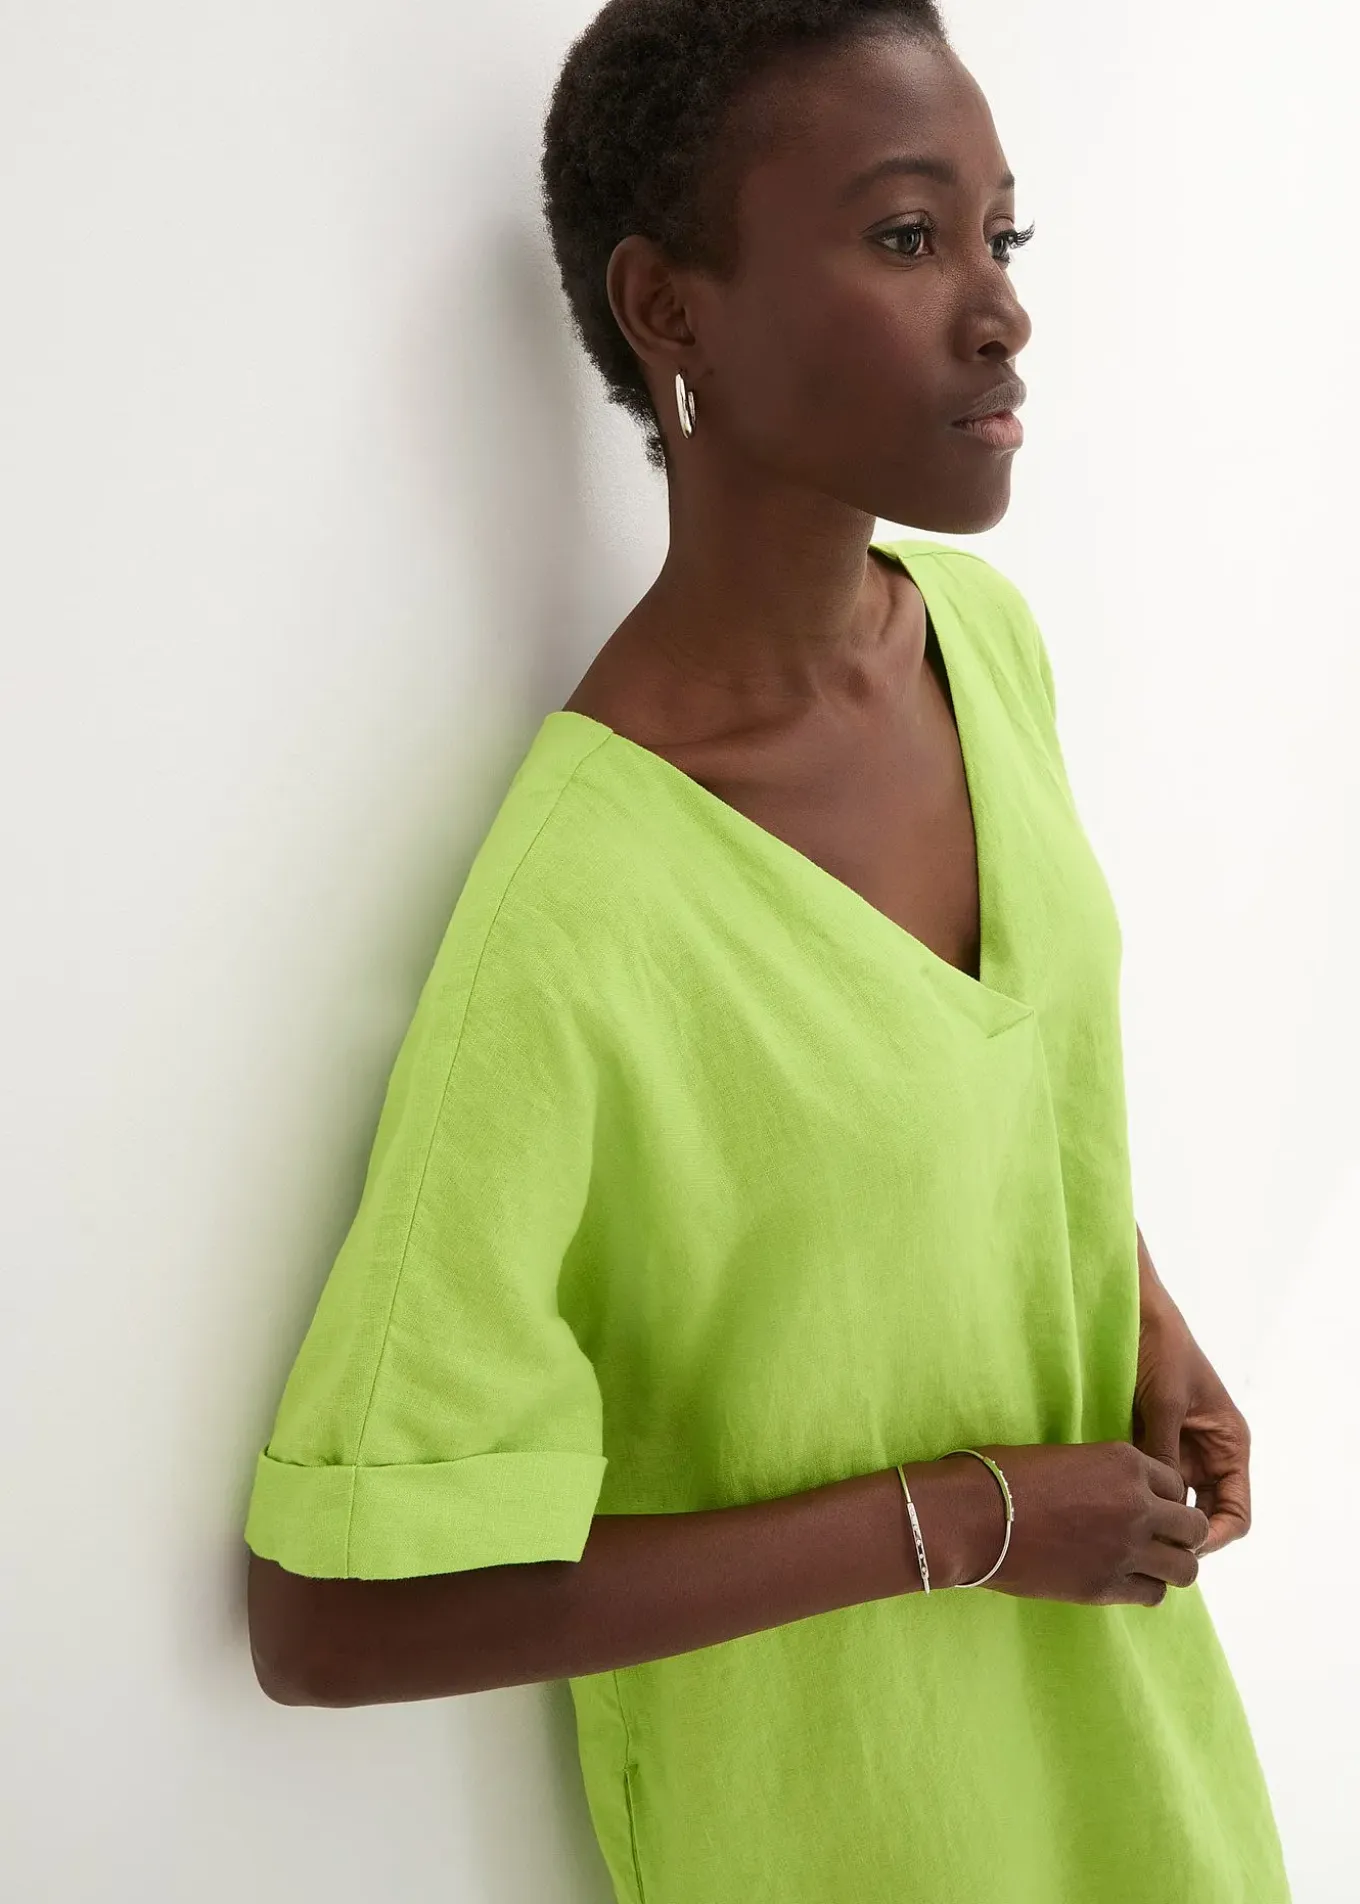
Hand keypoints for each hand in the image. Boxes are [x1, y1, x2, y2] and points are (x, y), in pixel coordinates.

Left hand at [1130, 1287, 1250, 1559]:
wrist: (1130, 1311)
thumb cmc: (1160, 1347)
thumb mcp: (1165, 1401)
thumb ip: (1164, 1452)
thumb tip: (1158, 1507)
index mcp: (1229, 1444)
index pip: (1235, 1512)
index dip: (1213, 1536)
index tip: (1180, 1545)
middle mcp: (1207, 1454)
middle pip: (1204, 1515)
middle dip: (1181, 1535)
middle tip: (1146, 1549)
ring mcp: (1177, 1449)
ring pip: (1173, 1503)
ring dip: (1156, 1518)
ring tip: (1126, 1532)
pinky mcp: (1148, 1442)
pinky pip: (1148, 1482)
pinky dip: (1137, 1496)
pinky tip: (1113, 1505)